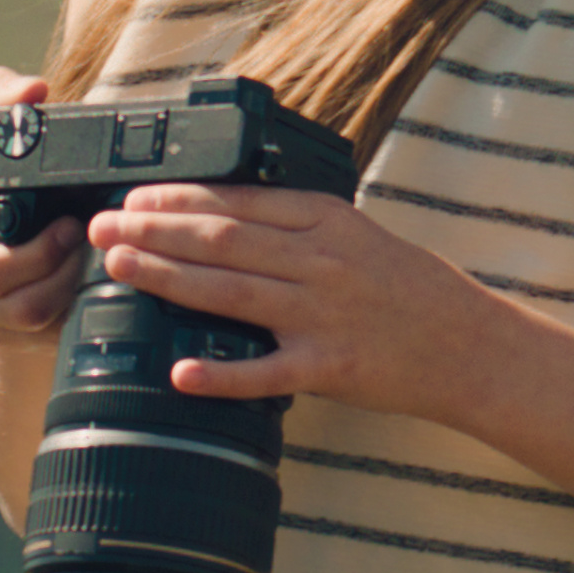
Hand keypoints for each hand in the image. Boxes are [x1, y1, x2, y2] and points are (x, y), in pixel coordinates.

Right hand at [0, 67, 87, 336]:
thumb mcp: (2, 143)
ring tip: (94, 259)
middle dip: (54, 267)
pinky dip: (78, 308)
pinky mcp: (21, 339)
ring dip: (69, 288)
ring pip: (30, 318)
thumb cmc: (16, 192)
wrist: (23, 256)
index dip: (28, 252)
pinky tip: (97, 285)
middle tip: (87, 239)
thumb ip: (1, 99)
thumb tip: (32, 87)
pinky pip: (51, 334)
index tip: (67, 225)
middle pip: (7, 297)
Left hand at [86, 183, 517, 423]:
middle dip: (154, 230)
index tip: (133, 197)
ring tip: (120, 267)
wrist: (473, 346)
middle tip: (101, 227)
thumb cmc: (412, 291)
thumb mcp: (360, 236)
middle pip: (223, 240)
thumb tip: (226, 214)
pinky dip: (223, 375)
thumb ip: (299, 225)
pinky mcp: (331, 368)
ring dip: (168, 278)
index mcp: (329, 221)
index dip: (179, 198)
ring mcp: (326, 315)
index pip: (239, 201)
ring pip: (232, 292)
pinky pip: (267, 373)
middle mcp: (323, 262)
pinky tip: (181, 373)